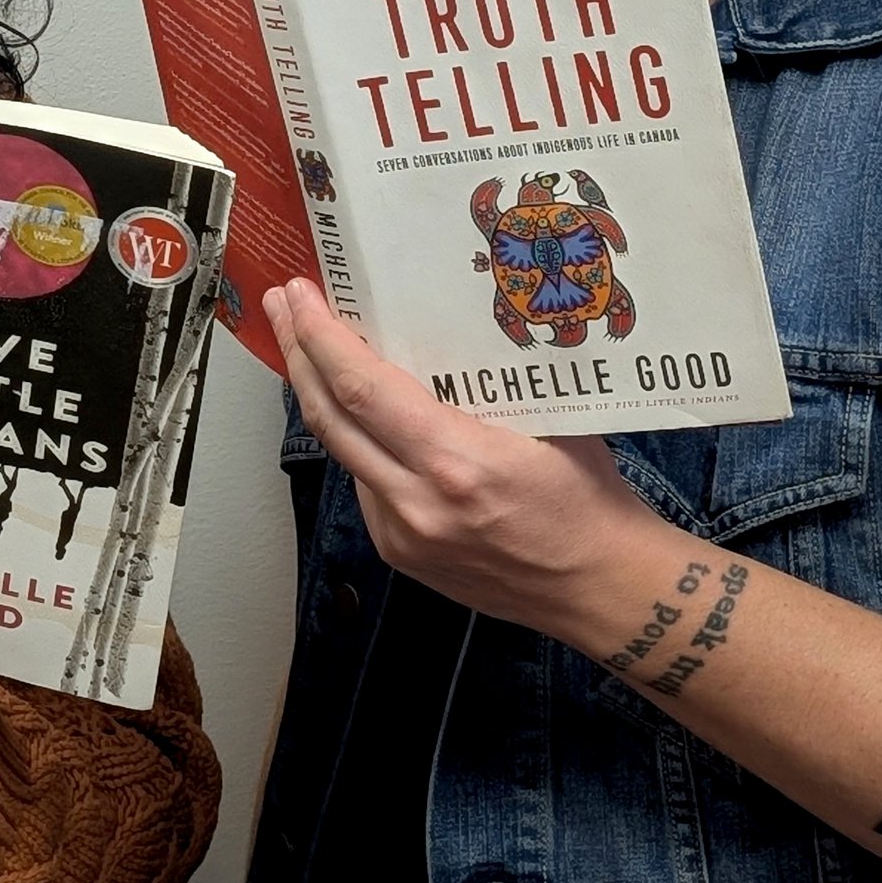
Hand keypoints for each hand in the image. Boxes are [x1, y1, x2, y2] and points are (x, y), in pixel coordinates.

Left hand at [267, 278, 672, 630]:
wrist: (599, 587)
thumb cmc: (588, 500)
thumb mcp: (549, 419)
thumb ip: (487, 384)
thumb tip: (436, 326)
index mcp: (457, 463)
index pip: (363, 389)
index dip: (321, 338)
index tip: (300, 295)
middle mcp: (417, 503)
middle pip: (330, 417)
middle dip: (298, 353)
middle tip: (282, 305)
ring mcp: (402, 534)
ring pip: (341, 450)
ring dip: (319, 396)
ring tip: (310, 349)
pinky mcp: (400, 554)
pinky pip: (364, 483)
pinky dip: (355, 441)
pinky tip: (357, 414)